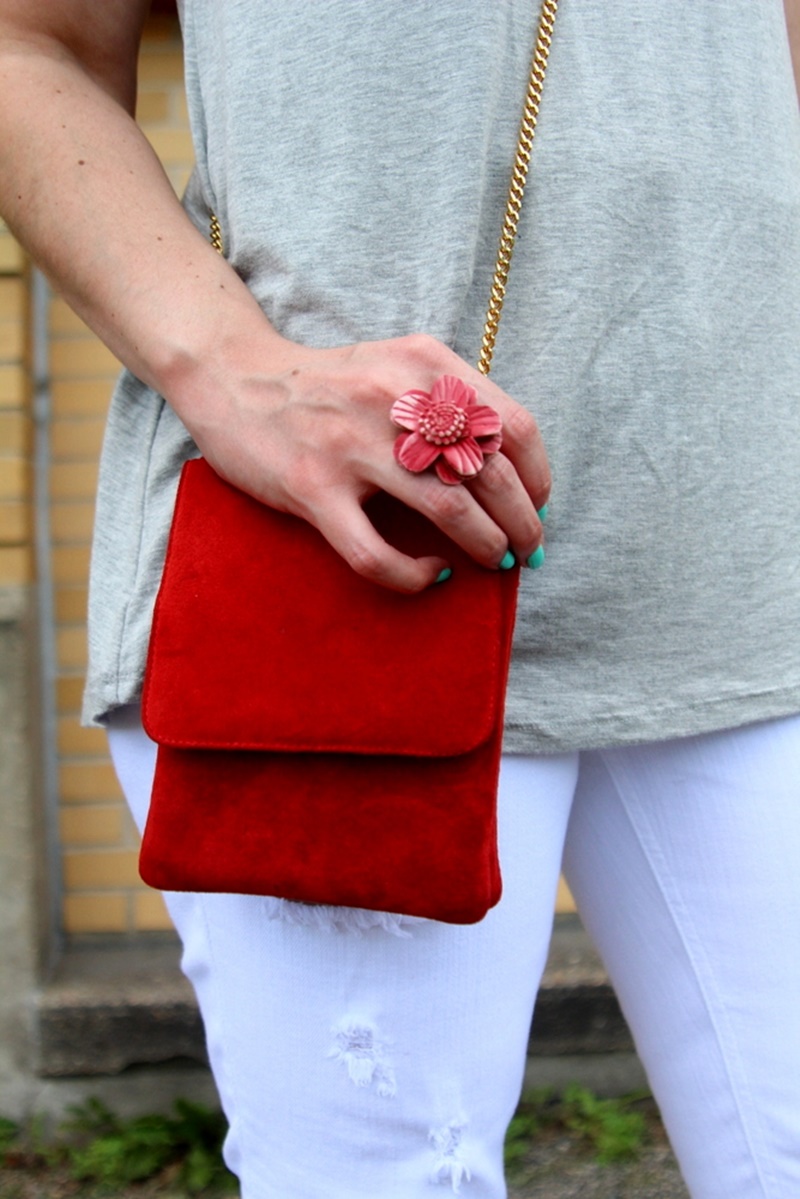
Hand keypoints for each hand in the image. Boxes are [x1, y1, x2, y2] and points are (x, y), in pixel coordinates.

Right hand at [180, 331, 550, 591]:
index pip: (512, 427)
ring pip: (449, 513)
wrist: (235, 378)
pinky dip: (415, 575)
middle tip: (527, 550)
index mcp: (424, 366)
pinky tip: (429, 573)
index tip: (538, 506)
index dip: (538, 478)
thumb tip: (511, 475)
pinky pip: (377, 553)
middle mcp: (395, 399)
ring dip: (486, 548)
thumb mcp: (396, 368)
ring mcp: (352, 445)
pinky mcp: (312, 488)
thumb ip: (449, 404)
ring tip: (492, 562)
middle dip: (523, 524)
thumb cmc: (329, 385)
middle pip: (490, 475)